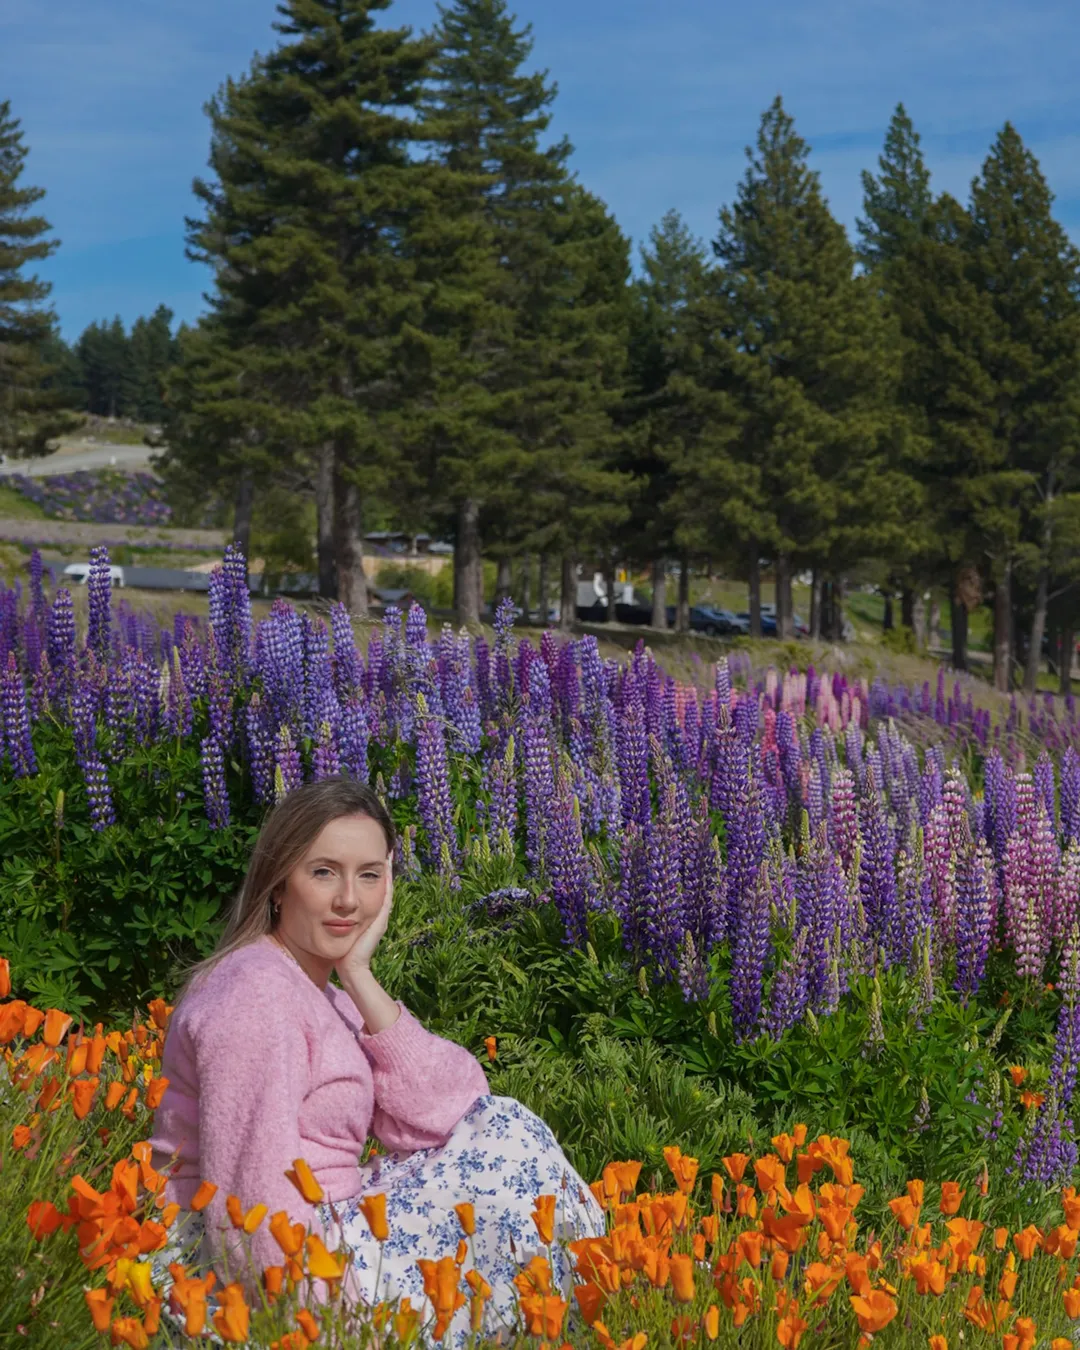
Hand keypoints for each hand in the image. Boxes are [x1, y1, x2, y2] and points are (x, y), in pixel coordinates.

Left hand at [337, 856, 393, 976]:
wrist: (349, 966)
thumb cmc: (340, 951)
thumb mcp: (336, 928)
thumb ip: (335, 918)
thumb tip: (324, 906)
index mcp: (366, 913)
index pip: (370, 887)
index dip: (371, 872)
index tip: (372, 855)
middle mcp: (375, 912)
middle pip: (381, 884)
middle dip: (382, 867)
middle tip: (385, 848)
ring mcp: (379, 914)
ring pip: (386, 886)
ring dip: (386, 869)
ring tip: (388, 851)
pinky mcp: (380, 917)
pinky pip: (386, 893)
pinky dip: (387, 879)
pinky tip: (386, 866)